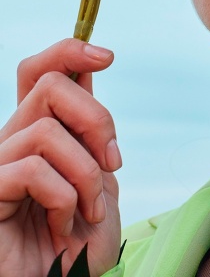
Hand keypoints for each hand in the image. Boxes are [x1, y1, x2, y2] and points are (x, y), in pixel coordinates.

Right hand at [0, 39, 121, 276]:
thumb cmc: (81, 241)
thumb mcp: (98, 175)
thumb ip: (89, 127)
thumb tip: (89, 65)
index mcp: (39, 130)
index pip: (40, 70)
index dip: (68, 50)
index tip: (107, 56)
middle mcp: (13, 139)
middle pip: (50, 85)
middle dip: (96, 117)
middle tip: (113, 161)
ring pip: (46, 131)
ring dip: (85, 173)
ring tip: (90, 209)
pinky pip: (32, 169)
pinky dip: (63, 197)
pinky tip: (64, 224)